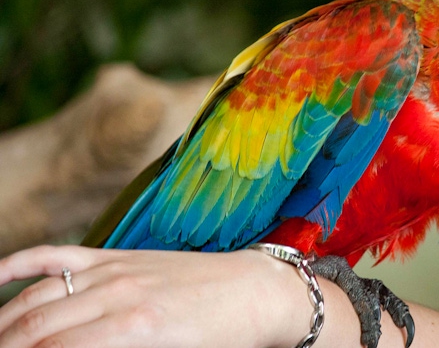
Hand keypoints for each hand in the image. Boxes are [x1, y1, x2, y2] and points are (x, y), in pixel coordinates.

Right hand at [0, 245, 310, 347]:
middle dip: (6, 345)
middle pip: (34, 328)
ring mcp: (117, 269)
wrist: (256, 292)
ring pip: (38, 297)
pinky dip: (21, 265)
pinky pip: (60, 256)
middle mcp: (119, 296)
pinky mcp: (120, 255)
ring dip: (4, 322)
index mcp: (135, 332)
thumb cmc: (223, 338)